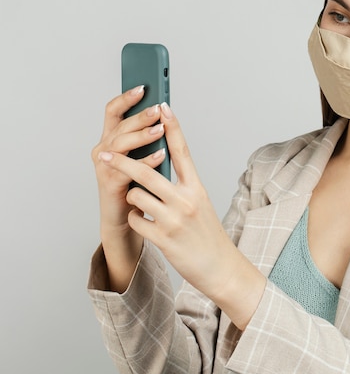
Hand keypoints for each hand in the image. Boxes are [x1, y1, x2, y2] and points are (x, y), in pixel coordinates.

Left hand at [97, 102, 264, 328]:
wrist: (221, 267)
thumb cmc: (209, 235)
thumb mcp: (201, 205)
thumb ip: (183, 186)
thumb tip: (160, 167)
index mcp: (197, 188)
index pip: (182, 151)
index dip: (172, 126)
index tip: (162, 106)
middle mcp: (186, 200)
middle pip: (147, 171)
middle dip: (121, 161)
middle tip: (103, 154)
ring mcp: (174, 219)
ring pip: (136, 196)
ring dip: (131, 198)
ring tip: (138, 205)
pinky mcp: (164, 239)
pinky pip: (136, 221)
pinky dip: (136, 221)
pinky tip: (146, 226)